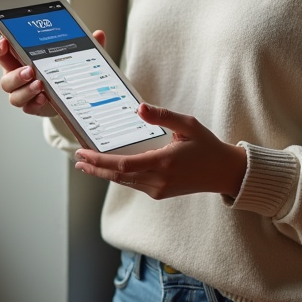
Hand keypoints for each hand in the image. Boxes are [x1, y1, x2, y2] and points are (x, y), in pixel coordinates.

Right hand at [0, 30, 106, 117]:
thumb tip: (99, 34)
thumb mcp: (72, 55)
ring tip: (40, 85)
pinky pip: (28, 107)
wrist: (66, 94)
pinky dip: (36, 103)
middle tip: (30, 70)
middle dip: (15, 75)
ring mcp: (23, 94)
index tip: (4, 42)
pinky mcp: (32, 107)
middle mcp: (17, 78)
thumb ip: (83, 45)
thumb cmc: (61, 69)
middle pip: (5, 79)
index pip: (2, 53)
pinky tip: (45, 98)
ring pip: (14, 96)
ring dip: (26, 91)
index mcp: (19, 60)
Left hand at [74, 103, 247, 198]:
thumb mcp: (188, 125)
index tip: (83, 153)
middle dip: (95, 167)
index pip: (123, 164)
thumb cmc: (207, 146)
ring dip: (103, 172)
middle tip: (77, 159)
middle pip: (117, 176)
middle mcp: (159, 179)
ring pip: (123, 181)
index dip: (100, 160)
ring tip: (86, 164)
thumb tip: (139, 109)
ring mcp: (158, 189)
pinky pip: (133, 184)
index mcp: (164, 162)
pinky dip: (118, 175)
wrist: (224, 173)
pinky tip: (109, 167)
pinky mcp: (159, 193)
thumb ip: (163, 116)